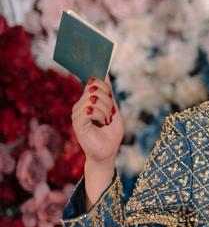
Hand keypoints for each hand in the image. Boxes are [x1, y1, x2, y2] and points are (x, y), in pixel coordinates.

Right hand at [71, 79, 123, 206]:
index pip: (93, 82)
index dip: (102, 82)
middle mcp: (80, 105)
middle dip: (108, 100)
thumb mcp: (113, 110)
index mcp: (87, 101)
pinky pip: (89, 109)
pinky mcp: (78, 122)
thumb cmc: (110, 134)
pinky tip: (101, 123)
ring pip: (93, 98)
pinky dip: (100, 115)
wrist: (107, 153)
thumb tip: (105, 73)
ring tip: (106, 120)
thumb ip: (109, 94)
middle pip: (95, 88)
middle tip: (110, 114)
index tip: (106, 84)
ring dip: (105, 109)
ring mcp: (77, 113)